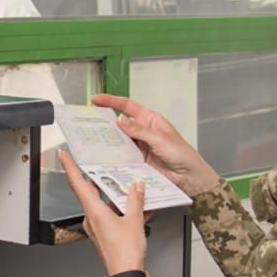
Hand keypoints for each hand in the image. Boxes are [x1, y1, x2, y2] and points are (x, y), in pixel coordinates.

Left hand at [59, 150, 148, 275]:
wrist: (126, 274)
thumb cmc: (125, 253)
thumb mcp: (134, 221)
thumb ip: (135, 200)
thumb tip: (136, 187)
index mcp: (94, 212)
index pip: (78, 183)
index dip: (70, 167)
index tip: (64, 155)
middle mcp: (91, 218)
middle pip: (89, 192)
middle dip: (95, 177)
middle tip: (99, 163)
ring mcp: (97, 226)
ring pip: (101, 203)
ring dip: (112, 194)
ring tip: (126, 185)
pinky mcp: (104, 233)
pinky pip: (109, 214)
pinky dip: (120, 208)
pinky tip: (134, 206)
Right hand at [91, 94, 220, 196]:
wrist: (188, 177)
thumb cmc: (182, 154)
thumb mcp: (160, 139)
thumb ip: (139, 130)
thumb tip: (121, 120)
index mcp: (150, 120)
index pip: (127, 106)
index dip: (111, 101)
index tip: (96, 100)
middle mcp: (142, 131)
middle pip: (119, 123)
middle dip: (105, 121)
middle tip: (89, 122)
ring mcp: (138, 146)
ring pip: (118, 140)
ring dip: (108, 140)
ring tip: (93, 139)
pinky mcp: (136, 160)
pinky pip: (121, 155)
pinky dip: (113, 155)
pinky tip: (105, 156)